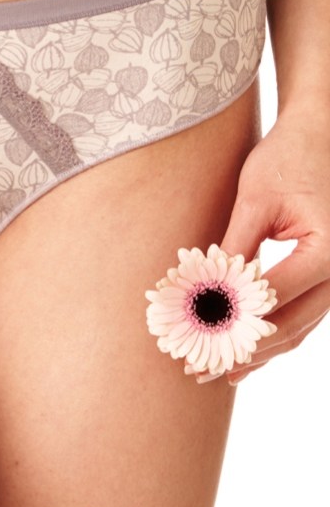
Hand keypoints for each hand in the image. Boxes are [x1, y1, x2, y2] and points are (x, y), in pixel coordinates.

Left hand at [218, 102, 329, 384]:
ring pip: (298, 329)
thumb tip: (206, 294)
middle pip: (288, 326)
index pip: (271, 298)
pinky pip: (303, 317)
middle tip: (197, 367)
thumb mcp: (256, 199)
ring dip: (256, 353)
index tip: (190, 335)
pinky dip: (272, 336)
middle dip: (240, 350)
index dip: (229, 319)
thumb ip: (235, 247)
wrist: (324, 135)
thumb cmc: (289, 158)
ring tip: (215, 372)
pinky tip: (243, 357)